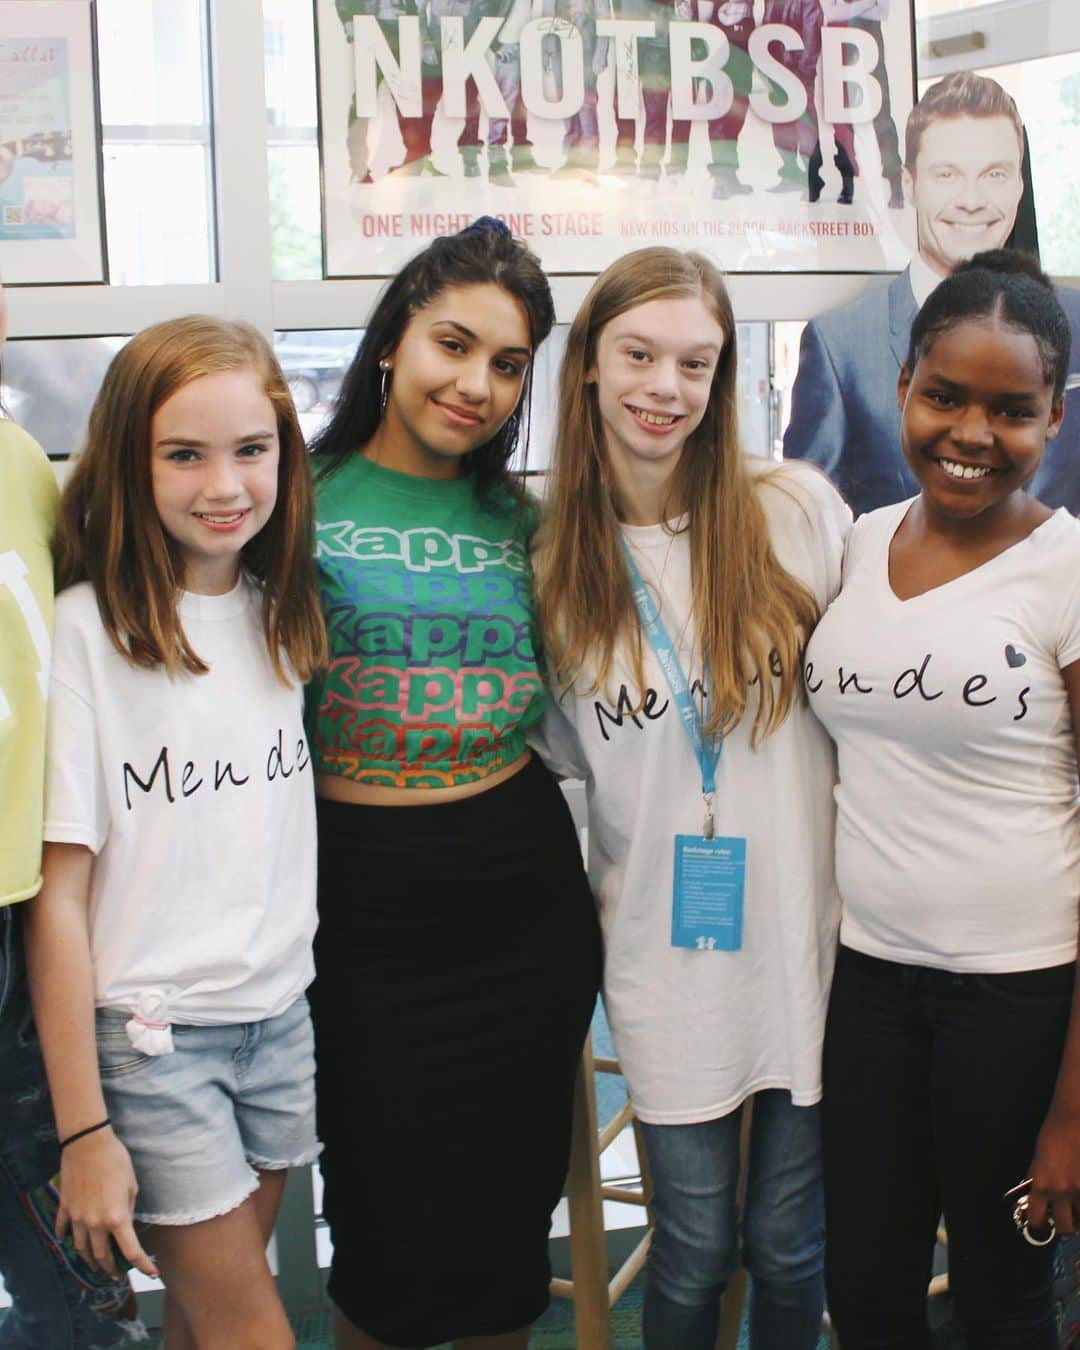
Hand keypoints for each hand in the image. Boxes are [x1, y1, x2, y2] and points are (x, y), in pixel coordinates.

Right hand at [57, 1128, 158, 1278]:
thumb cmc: (116, 1160)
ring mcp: (77, 1218)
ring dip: (89, 1259)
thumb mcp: (131, 1185)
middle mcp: (95, 1223)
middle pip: (101, 1256)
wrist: (88, 1144)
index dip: (142, 1265)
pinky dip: (65, 1239)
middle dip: (110, 1268)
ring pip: (81, 1248)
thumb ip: (127, 1209)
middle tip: (117, 1274)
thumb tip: (124, 1223)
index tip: (151, 1274)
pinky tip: (67, 1243)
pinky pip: (62, 1230)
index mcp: (116, 1218)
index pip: (130, 1251)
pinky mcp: (65, 1208)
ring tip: (96, 1264)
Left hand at [1025, 1106, 1079, 1237]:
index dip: (1040, 1225)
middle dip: (1066, 1225)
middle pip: (1066, 1227)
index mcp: (1042, 1185)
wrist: (1074, 1119)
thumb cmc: (1054, 1135)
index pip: (1038, 1219)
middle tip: (1067, 1218)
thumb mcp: (1038, 1160)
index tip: (1044, 1223)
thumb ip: (1037, 1181)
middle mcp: (1062, 1192)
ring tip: (1077, 1205)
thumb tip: (1034, 1199)